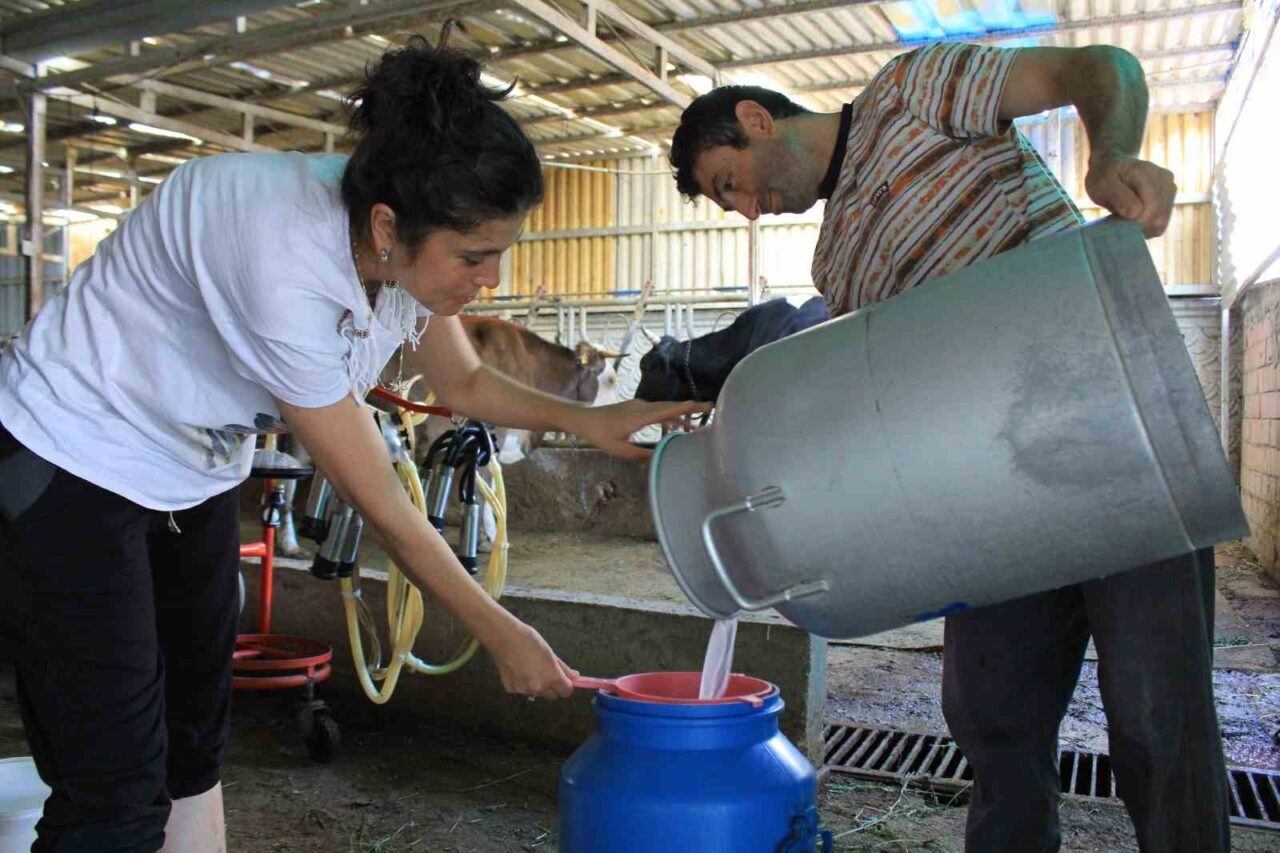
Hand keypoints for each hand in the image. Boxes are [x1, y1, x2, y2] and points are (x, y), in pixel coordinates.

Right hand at [488, 619, 577, 699]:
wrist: (504, 637)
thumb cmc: (529, 640)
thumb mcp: (550, 653)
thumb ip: (563, 668)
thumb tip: (575, 676)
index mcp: (552, 678)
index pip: (566, 692)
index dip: (566, 685)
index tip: (564, 679)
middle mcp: (539, 688)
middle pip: (552, 695)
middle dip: (552, 687)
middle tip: (546, 672)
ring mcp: (524, 690)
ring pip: (537, 693)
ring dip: (537, 686)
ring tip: (530, 668)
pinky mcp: (511, 689)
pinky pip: (522, 690)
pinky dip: (522, 683)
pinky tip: (518, 669)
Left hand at [566, 399, 712, 460]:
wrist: (584, 419)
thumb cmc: (600, 435)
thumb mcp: (621, 450)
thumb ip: (642, 454)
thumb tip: (661, 460)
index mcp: (639, 416)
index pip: (666, 411)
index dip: (685, 408)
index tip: (702, 405)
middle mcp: (642, 407)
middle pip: (670, 406)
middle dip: (690, 408)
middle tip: (710, 408)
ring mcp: (639, 406)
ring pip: (664, 409)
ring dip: (679, 416)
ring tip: (695, 426)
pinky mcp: (637, 408)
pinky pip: (657, 411)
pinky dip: (668, 418)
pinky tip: (673, 428)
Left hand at [1085, 154, 1175, 237]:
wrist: (1113, 165)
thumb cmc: (1103, 175)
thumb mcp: (1102, 183)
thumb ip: (1118, 196)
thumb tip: (1136, 213)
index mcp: (1148, 174)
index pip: (1151, 211)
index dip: (1135, 224)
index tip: (1117, 220)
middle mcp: (1165, 180)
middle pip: (1159, 220)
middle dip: (1138, 227)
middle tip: (1119, 220)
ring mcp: (1171, 188)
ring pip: (1161, 223)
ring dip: (1141, 226)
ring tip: (1125, 215)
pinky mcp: (1170, 196)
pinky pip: (1161, 220)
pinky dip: (1146, 224)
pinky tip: (1133, 216)